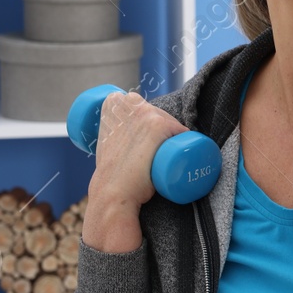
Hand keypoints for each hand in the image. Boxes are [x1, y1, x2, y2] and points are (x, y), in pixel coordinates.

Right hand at [90, 90, 189, 215]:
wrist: (113, 190)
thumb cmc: (111, 172)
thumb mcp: (107, 140)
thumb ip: (115, 131)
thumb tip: (126, 135)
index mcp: (113, 102)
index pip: (142, 107)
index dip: (147, 123)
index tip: (144, 140)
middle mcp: (129, 102)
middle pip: (158, 113)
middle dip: (162, 131)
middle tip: (153, 153)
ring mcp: (145, 113)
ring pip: (171, 123)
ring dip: (172, 138)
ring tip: (163, 157)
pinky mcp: (159, 125)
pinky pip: (182, 131)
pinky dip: (185, 141)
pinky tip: (180, 152)